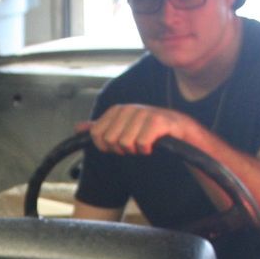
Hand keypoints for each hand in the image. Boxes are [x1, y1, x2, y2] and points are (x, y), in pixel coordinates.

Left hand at [77, 104, 205, 155]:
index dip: (105, 146)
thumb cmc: (151, 133)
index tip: (118, 146)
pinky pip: (142, 143)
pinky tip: (153, 145)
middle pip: (109, 140)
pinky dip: (147, 149)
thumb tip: (78, 128)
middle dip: (121, 149)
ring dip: (136, 150)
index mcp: (118, 110)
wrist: (181, 133)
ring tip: (145, 144)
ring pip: (125, 143)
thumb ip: (100, 128)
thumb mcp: (123, 130)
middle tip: (135, 145)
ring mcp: (145, 113)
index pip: (96, 133)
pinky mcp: (159, 121)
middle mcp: (130, 108)